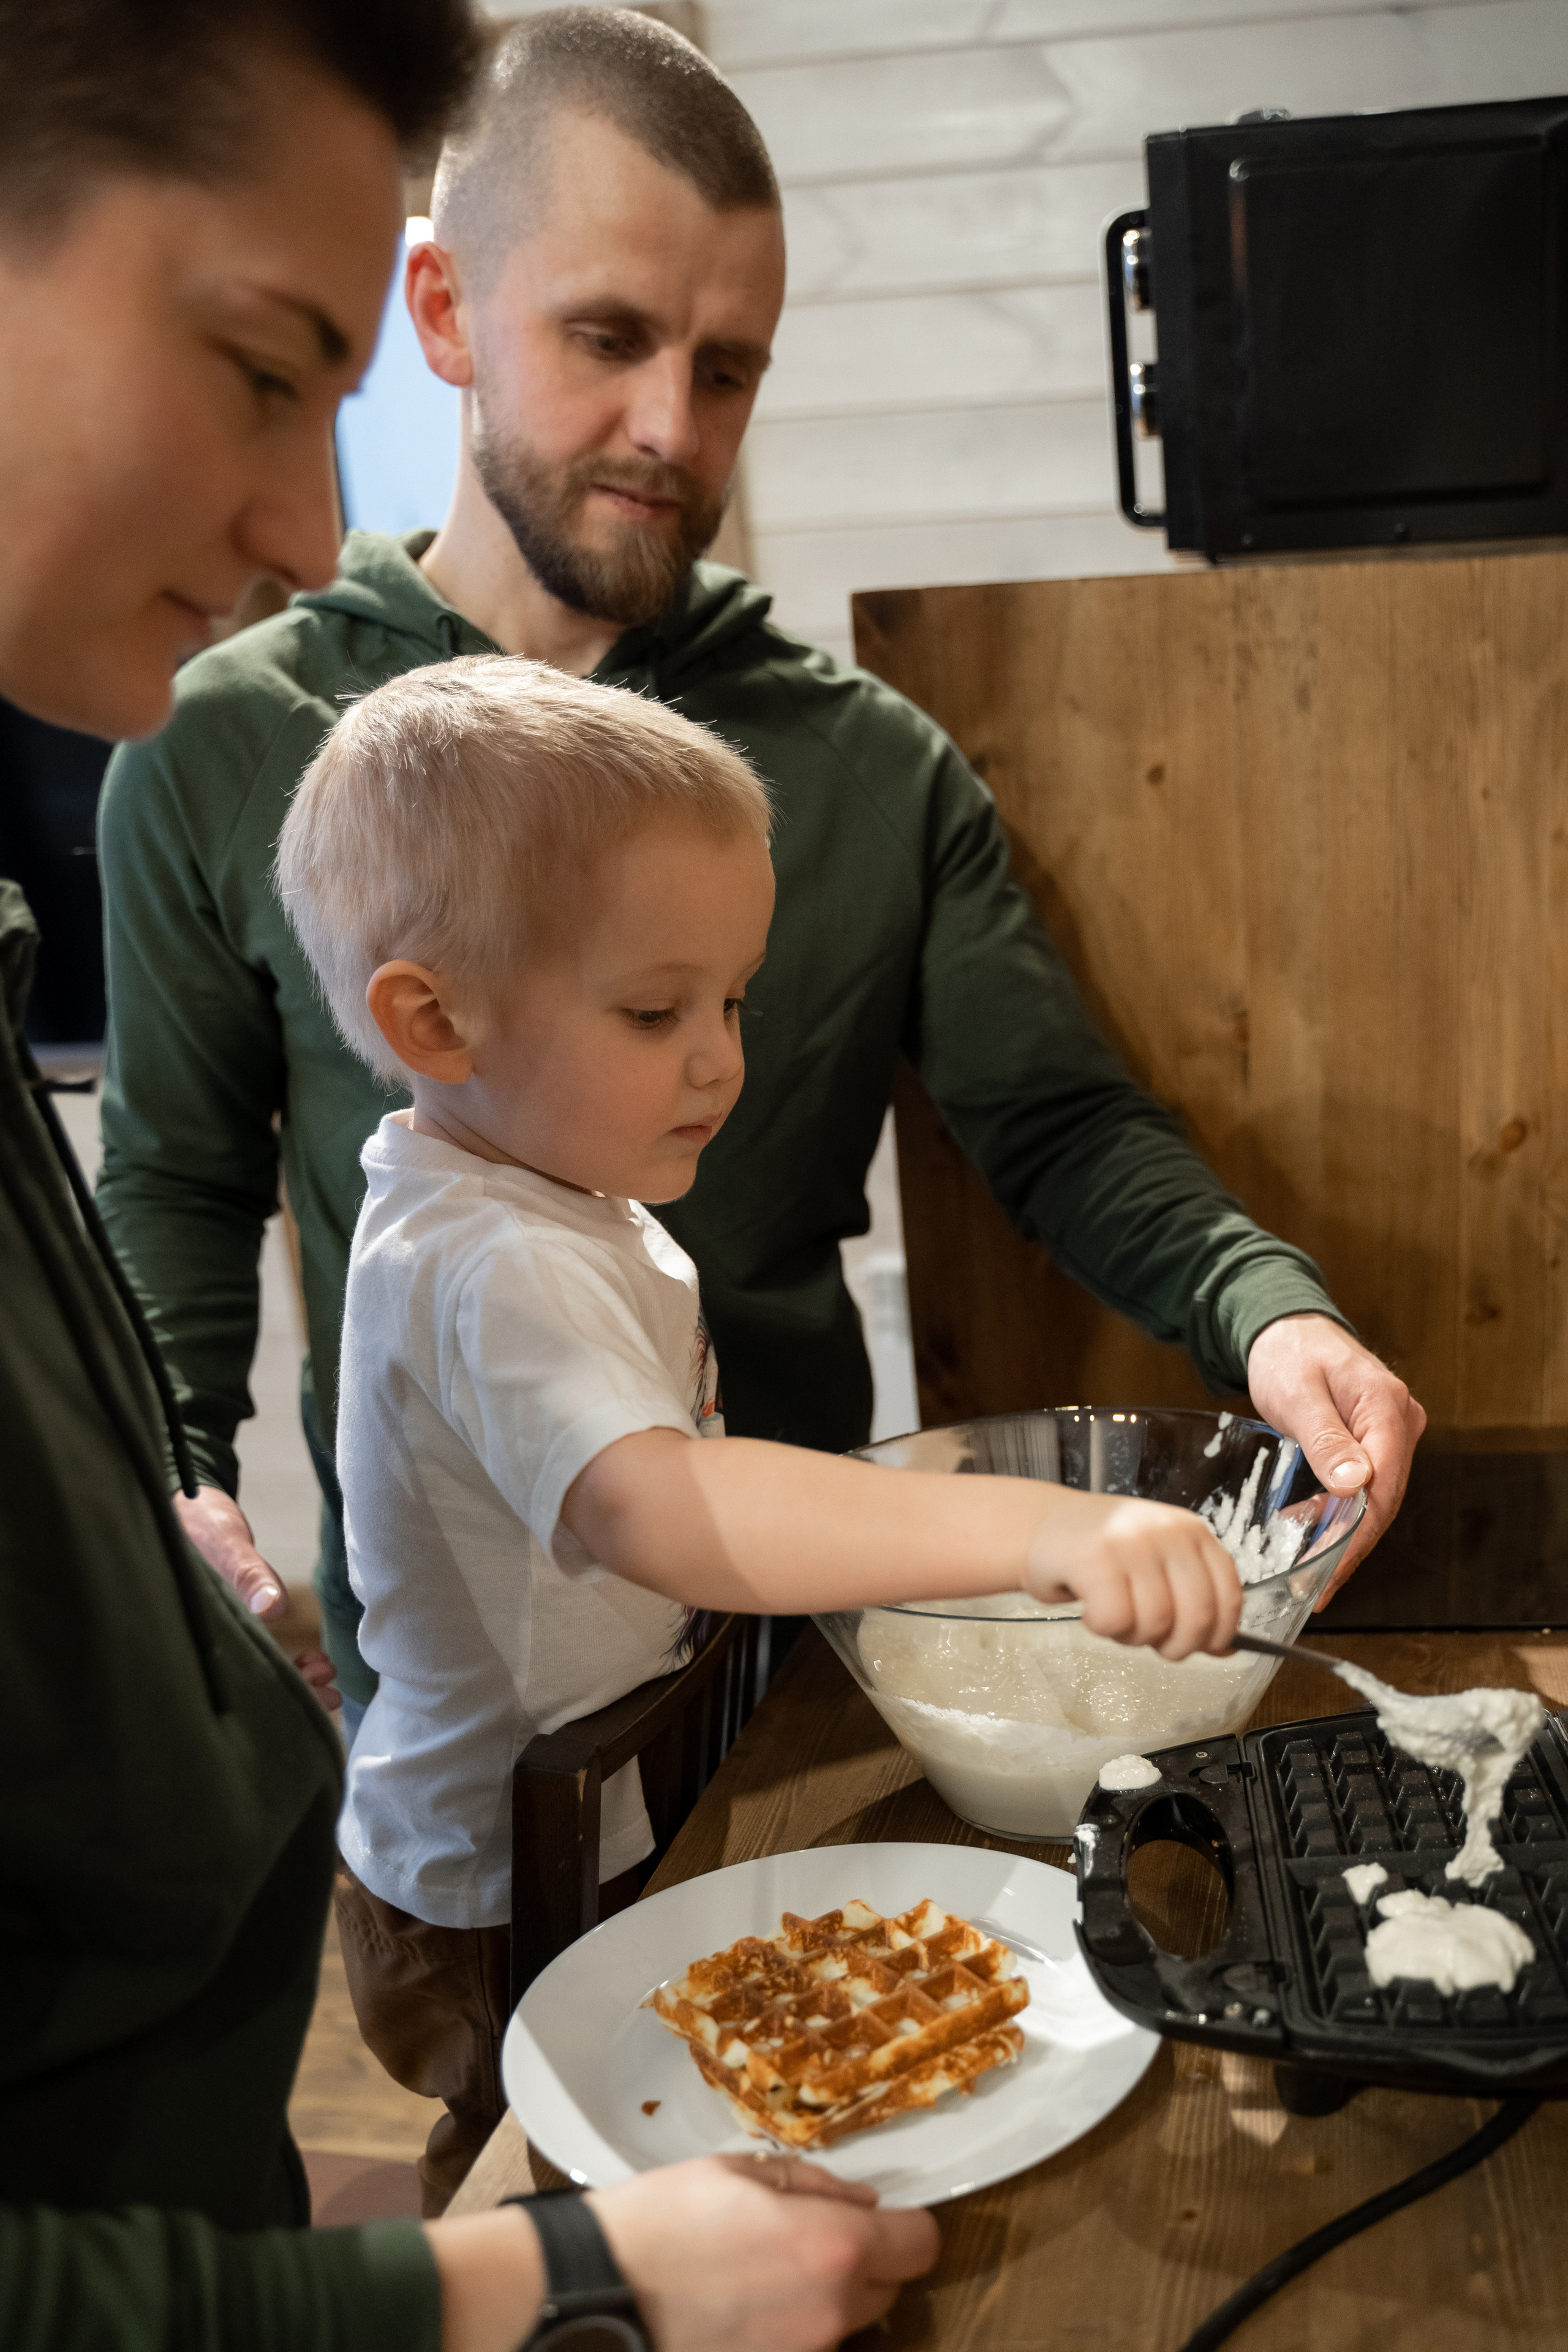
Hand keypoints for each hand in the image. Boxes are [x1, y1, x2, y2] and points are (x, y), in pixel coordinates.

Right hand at [174, 1483, 340, 1710]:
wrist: (183, 1502)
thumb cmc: (196, 1521)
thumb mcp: (222, 1544)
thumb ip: (246, 1574)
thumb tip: (273, 1608)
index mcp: (201, 1628)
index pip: (239, 1677)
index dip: (277, 1692)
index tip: (316, 1694)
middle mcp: (209, 1637)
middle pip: (251, 1680)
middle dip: (293, 1692)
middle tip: (331, 1697)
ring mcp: (220, 1631)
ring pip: (257, 1667)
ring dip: (293, 1676)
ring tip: (326, 1674)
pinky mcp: (231, 1621)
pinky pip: (259, 1650)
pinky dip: (286, 1657)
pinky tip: (312, 1658)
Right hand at [426, 2157, 937, 2351]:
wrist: (597, 2291)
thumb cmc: (662, 2222)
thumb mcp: (739, 2171)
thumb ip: (813, 2184)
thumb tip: (861, 2200)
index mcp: (833, 2247)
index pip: (920, 2244)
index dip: (907, 2225)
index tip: (884, 2215)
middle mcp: (830, 2312)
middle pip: (887, 2288)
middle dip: (863, 2260)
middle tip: (809, 2236)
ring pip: (845, 2322)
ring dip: (825, 2297)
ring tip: (764, 2271)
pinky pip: (804, 2347)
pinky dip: (790, 2326)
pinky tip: (744, 2305)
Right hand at [1023, 1489, 1241, 1659]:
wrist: (1043, 1525)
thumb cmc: (1103, 1553)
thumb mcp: (1158, 1566)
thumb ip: (1193, 1602)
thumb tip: (1227, 1648)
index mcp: (1191, 1532)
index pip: (1228, 1594)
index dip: (1219, 1633)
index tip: (1201, 1646)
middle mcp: (1166, 1531)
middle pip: (1197, 1616)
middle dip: (1176, 1646)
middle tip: (1151, 1640)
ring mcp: (1130, 1542)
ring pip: (1155, 1623)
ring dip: (1132, 1636)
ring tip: (1114, 1616)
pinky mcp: (1094, 1559)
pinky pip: (1114, 1620)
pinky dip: (1101, 1627)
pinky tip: (1091, 1609)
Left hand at [1245, 1314, 1425, 1602]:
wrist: (1285, 1328)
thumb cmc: (1289, 1352)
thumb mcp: (1298, 1394)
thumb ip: (1326, 1439)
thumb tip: (1356, 1485)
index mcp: (1386, 1406)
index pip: (1384, 1484)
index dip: (1358, 1533)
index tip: (1331, 1568)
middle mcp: (1399, 1421)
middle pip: (1384, 1497)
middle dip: (1352, 1544)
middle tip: (1319, 1585)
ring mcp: (1390, 1431)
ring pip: (1376, 1495)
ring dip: (1346, 1532)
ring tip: (1314, 1573)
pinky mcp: (1375, 1439)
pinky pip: (1365, 1484)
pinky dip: (1339, 1510)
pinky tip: (1310, 1529)